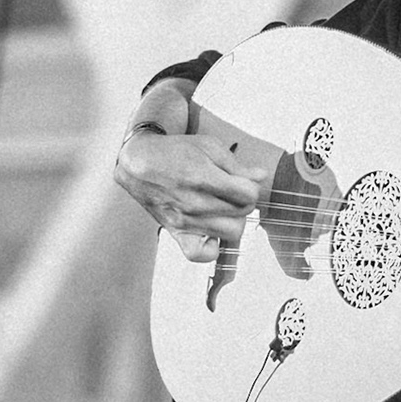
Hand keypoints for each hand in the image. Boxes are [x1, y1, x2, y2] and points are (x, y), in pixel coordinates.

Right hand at [114, 127, 266, 261]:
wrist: (140, 163)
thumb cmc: (175, 152)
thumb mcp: (209, 147)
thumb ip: (237, 165)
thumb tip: (260, 176)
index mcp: (203, 178)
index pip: (249, 194)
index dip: (250, 186)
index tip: (241, 182)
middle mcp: (194, 203)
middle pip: (243, 213)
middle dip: (242, 201)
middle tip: (230, 192)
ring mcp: (185, 221)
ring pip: (231, 233)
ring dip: (232, 220)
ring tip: (222, 208)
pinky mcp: (176, 233)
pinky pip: (201, 254)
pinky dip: (211, 247)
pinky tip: (211, 230)